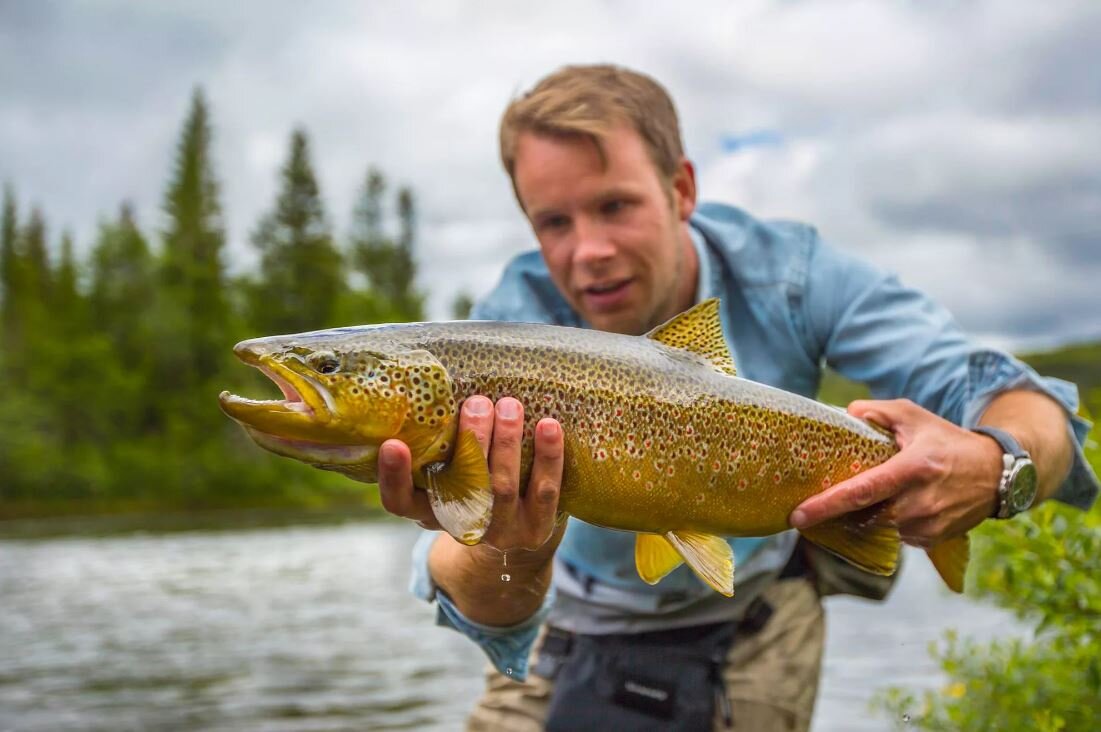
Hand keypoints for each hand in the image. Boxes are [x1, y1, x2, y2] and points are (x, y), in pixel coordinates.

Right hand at [377, 395, 565, 553]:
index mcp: (428, 511)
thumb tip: (434, 385)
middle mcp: (461, 525)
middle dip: (472, 442)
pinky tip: (549, 426)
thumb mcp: (449, 472)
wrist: (519, 533)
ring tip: (510, 405)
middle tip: (477, 403)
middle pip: (462, 487)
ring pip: (502, 487)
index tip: (392, 444)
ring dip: (506, 442)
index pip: (399, 502)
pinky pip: (544, 492)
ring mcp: (500, 532)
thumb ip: (441, 443)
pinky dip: (547, 458)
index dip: (393, 477)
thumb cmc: (475, 484)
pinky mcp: (536, 531)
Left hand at [789, 399, 1003, 546]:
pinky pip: (894, 536)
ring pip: (878, 529)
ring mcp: (928, 524)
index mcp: (914, 468)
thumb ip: (877, 411)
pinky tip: (881, 509)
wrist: (997, 473)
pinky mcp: (932, 539)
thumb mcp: (914, 416)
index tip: (799, 515)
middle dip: (835, 517)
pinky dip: (882, 524)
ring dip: (859, 520)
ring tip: (846, 505)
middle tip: (809, 512)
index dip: (828, 504)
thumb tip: (844, 415)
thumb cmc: (947, 441)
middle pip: (865, 518)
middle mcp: (922, 501)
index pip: (863, 491)